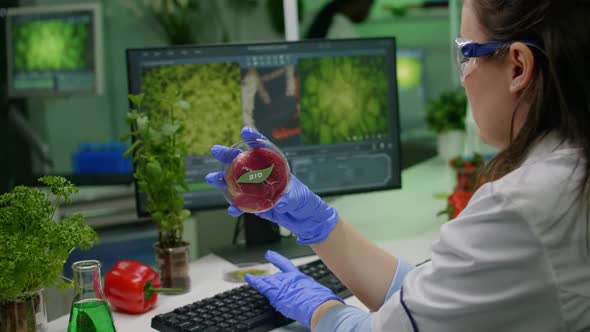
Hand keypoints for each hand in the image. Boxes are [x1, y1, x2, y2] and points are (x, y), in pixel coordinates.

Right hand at [205, 127, 338, 244]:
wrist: (305, 219)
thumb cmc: (304, 200)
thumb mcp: (298, 195)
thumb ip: (289, 196)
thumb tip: (280, 200)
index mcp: (274, 167)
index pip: (263, 149)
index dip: (254, 139)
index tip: (245, 131)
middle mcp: (262, 176)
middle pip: (243, 162)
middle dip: (228, 156)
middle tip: (215, 150)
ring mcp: (257, 190)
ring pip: (236, 182)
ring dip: (223, 180)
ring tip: (211, 178)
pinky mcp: (255, 206)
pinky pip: (242, 205)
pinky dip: (236, 208)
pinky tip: (231, 210)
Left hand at [245, 250, 342, 327]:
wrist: (319, 306)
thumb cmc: (322, 301)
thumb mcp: (317, 292)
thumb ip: (309, 291)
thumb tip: (310, 296)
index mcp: (300, 277)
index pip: (285, 265)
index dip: (276, 259)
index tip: (269, 254)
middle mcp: (290, 279)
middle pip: (275, 277)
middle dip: (268, 279)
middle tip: (258, 275)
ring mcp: (283, 286)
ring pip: (267, 281)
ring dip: (259, 281)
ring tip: (250, 277)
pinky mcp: (277, 294)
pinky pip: (262, 286)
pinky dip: (254, 281)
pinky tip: (249, 278)